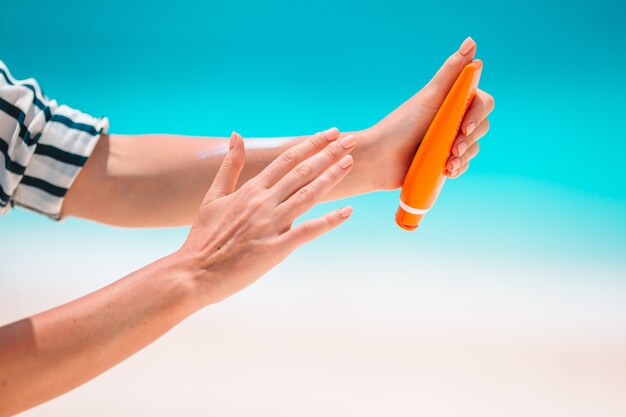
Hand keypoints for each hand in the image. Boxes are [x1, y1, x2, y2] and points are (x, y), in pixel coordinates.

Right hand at [176, 128, 355, 305]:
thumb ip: (229, 166)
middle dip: (329, 154)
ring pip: (307, 195)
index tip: (331, 133)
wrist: (194, 273)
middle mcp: (263, 202)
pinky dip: (329, 221)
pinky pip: (307, 232)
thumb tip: (236, 134)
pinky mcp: (275, 248)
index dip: (311, 144)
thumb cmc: (203, 237)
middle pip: (302, 172)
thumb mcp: (214, 196)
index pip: (287, 160)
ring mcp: (270, 225)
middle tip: (352, 140)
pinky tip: (347, 212)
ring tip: (350, 162)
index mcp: (251, 190)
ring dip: (331, 177)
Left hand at [363, 37, 494, 187]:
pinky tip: (446, 172)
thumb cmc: (401, 126)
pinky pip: (464, 165)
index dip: (477, 114)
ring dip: (464, 157)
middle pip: (481, 126)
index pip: (483, 103)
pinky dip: (458, 169)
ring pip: (474, 147)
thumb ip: (451, 71)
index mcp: (451, 101)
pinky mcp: (444, 162)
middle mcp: (452, 119)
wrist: (380, 159)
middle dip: (469, 139)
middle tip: (452, 149)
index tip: (463, 126)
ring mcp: (448, 141)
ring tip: (447, 164)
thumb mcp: (429, 97)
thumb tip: (471, 41)